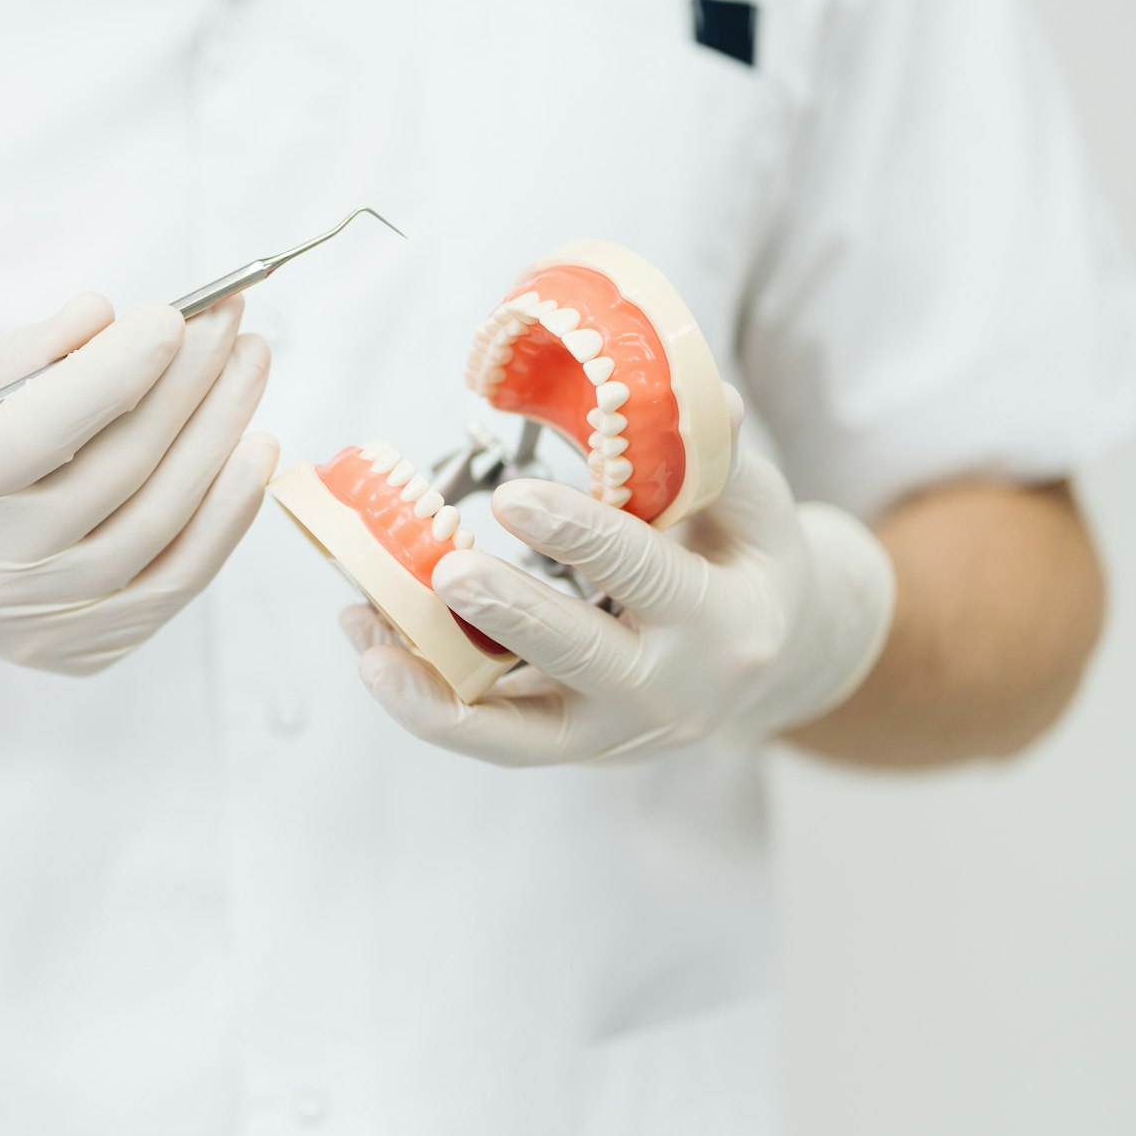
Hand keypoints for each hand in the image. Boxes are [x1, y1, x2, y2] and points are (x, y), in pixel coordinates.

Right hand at [0, 293, 276, 697]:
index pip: (39, 430)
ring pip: (160, 525)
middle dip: (186, 386)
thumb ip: (24, 355)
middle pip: (116, 472)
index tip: (174, 316)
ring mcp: (43, 621)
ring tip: (249, 367)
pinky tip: (252, 450)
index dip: (114, 373)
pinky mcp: (87, 648)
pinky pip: (178, 579)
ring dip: (219, 437)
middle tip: (230, 323)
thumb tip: (105, 317)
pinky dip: (227, 513)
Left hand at [343, 389, 894, 763]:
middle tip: (446, 570)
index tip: (514, 495)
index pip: (647, 576)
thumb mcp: (753, 506)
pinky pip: (490, 736)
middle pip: (580, 659)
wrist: (769, 661)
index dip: (581, 535)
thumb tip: (696, 390)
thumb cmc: (744, 561)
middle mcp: (672, 691)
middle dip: (510, 614)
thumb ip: (716, 456)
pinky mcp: (568, 744)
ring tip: (367, 635)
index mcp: (726, 621)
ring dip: (435, 688)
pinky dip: (426, 702)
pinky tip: (372, 653)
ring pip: (518, 732)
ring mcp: (614, 730)